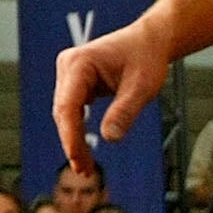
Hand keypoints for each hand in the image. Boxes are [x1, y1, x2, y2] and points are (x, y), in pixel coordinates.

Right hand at [53, 21, 167, 169]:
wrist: (149, 40)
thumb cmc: (146, 57)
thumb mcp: (142, 86)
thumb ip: (125, 111)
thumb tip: (109, 138)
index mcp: (79, 63)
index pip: (68, 105)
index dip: (71, 135)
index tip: (77, 159)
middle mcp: (67, 66)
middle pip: (63, 112)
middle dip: (72, 143)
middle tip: (85, 171)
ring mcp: (68, 73)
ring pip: (65, 114)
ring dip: (73, 139)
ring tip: (85, 167)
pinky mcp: (75, 82)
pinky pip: (72, 110)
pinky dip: (78, 130)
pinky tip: (84, 150)